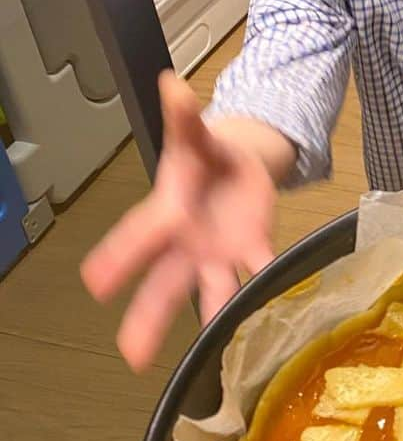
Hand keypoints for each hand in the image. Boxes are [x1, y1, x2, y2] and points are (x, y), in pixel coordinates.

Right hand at [81, 72, 279, 370]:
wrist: (239, 162)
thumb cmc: (205, 155)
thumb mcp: (194, 134)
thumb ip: (184, 116)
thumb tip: (172, 85)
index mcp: (167, 212)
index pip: (140, 236)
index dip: (119, 258)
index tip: (96, 283)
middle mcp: (187, 244)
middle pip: (164, 286)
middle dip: (148, 319)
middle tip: (132, 355)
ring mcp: (219, 254)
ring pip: (209, 294)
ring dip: (210, 319)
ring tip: (204, 355)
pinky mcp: (252, 250)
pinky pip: (259, 272)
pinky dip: (266, 286)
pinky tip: (269, 308)